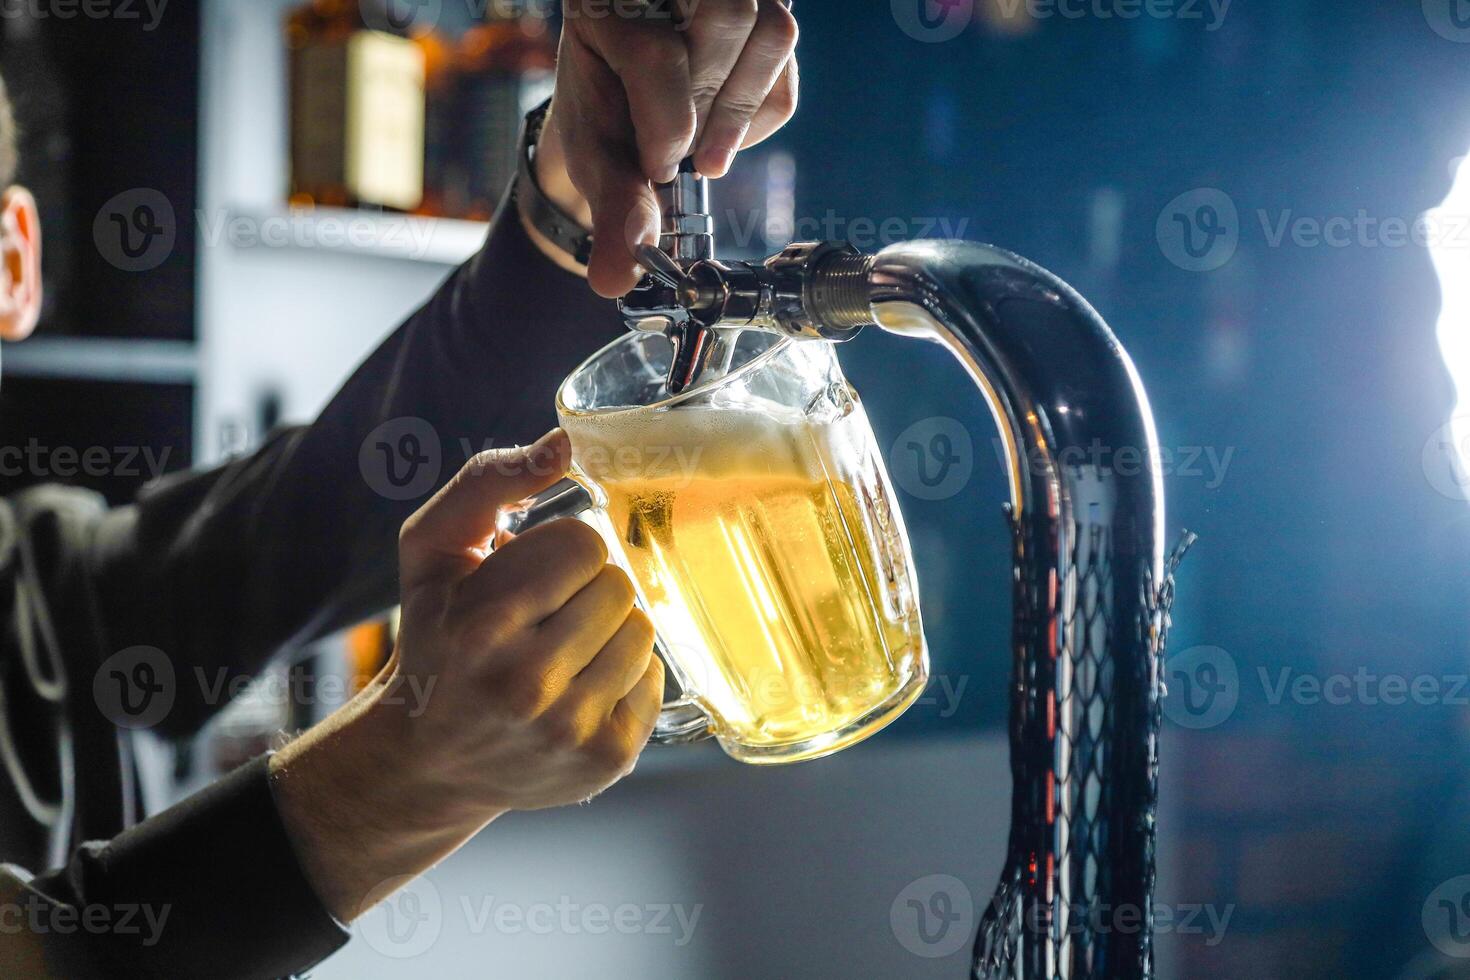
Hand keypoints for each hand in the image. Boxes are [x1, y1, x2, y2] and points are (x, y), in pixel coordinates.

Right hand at [270, 429, 661, 919]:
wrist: (430, 758)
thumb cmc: (437, 637)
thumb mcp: (434, 551)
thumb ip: (489, 481)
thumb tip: (565, 443)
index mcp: (480, 625)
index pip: (585, 543)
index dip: (561, 551)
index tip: (532, 576)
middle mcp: (525, 684)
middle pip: (620, 584)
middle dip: (588, 588)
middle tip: (550, 615)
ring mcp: (570, 728)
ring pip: (645, 628)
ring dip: (611, 628)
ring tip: (565, 649)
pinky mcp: (607, 759)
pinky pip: (656, 676)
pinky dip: (625, 673)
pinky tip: (581, 686)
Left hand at [534, 0, 799, 296]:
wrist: (618, 100)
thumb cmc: (603, 116)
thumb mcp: (596, 156)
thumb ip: (611, 208)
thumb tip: (615, 279)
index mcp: (609, 3)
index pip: (657, 53)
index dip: (666, 124)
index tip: (657, 168)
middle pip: (729, 14)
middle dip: (715, 104)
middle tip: (692, 157)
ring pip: (773, 28)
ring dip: (743, 106)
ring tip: (707, 148)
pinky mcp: (763, 16)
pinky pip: (786, 69)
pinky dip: (762, 112)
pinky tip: (724, 129)